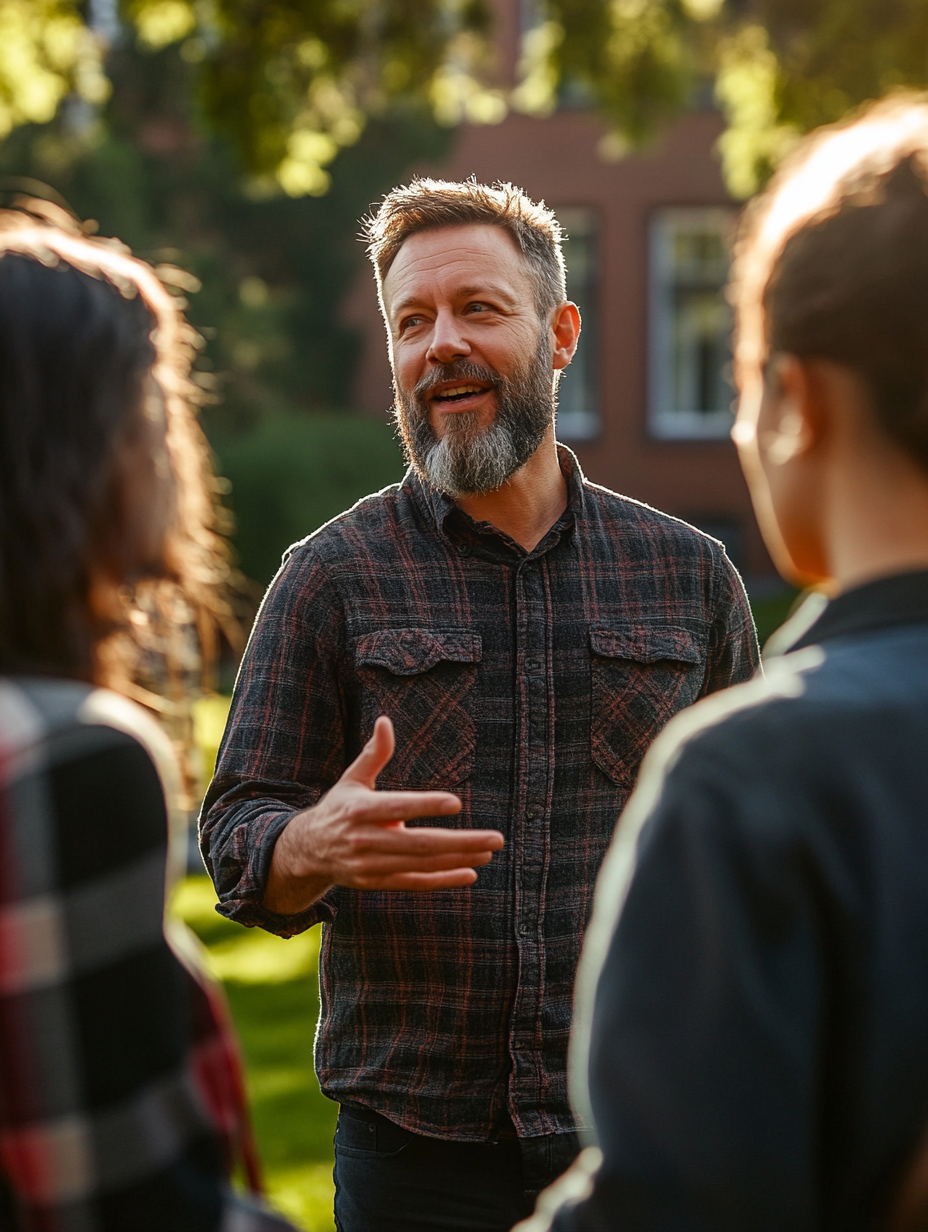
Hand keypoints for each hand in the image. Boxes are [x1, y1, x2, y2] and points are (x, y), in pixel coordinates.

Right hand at [264, 715, 503, 913]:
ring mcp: (370, 865)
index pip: (397, 806)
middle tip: (495, 838)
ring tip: (488, 852)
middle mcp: (365, 840)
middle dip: (461, 841)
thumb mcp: (352, 779)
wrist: (308, 851)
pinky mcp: (376, 883)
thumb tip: (385, 721)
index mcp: (359, 809)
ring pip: (421, 865)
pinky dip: (442, 880)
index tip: (456, 803)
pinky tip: (470, 872)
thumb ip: (373, 754)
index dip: (426, 805)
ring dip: (458, 859)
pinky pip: (414, 883)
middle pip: (419, 843)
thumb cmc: (340, 808)